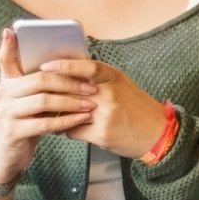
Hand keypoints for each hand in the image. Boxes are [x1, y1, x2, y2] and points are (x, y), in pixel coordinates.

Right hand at [0, 29, 97, 186]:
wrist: (7, 154)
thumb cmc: (24, 122)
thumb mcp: (26, 100)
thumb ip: (37, 85)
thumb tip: (64, 65)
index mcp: (7, 83)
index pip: (5, 59)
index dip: (8, 45)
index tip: (13, 30)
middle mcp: (3, 94)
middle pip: (38, 79)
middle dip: (68, 82)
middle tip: (91, 87)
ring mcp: (7, 113)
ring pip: (43, 101)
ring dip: (71, 102)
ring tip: (91, 104)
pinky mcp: (14, 131)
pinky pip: (44, 123)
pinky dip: (66, 121)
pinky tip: (81, 119)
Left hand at [39, 58, 169, 159]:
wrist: (158, 134)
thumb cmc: (137, 108)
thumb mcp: (121, 84)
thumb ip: (98, 79)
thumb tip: (67, 74)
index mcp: (114, 78)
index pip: (86, 67)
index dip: (64, 65)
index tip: (45, 66)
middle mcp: (110, 94)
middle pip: (71, 90)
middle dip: (54, 94)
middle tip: (40, 94)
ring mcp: (106, 115)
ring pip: (68, 111)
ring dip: (58, 114)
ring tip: (51, 114)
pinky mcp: (102, 134)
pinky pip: (74, 130)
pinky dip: (69, 130)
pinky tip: (71, 129)